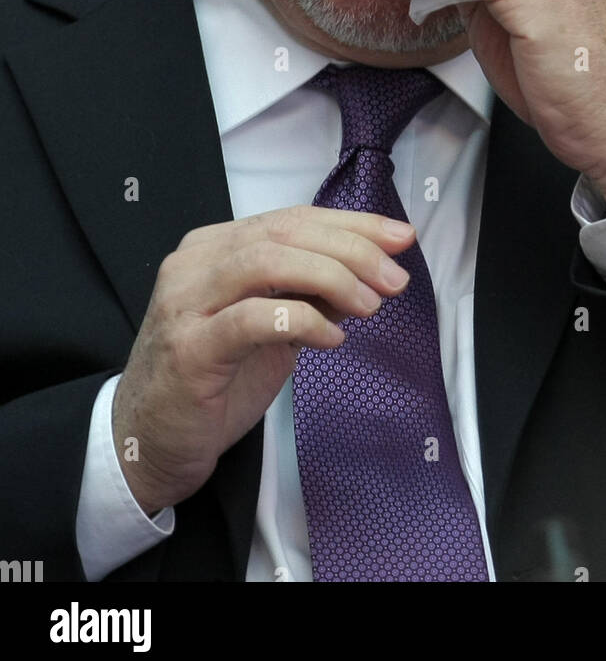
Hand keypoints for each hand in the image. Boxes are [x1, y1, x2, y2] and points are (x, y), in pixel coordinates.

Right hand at [112, 206, 414, 514]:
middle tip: (395, 277)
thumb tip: (370, 272)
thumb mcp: (271, 327)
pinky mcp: (189, 349)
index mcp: (215, 247)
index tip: (401, 239)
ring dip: (331, 278)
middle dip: (351, 249)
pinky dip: (302, 321)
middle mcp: (196, 263)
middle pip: (284, 233)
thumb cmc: (215, 379)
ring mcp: (186, 303)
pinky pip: (252, 319)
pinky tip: (333, 337)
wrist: (150, 441)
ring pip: (266, 262)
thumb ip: (309, 293)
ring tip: (370, 304)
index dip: (352, 224)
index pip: (292, 219)